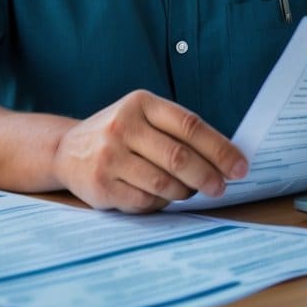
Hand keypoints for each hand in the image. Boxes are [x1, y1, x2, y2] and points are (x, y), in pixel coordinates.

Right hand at [53, 89, 248, 212]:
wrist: (67, 150)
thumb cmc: (119, 135)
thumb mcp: (144, 118)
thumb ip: (178, 133)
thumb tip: (226, 159)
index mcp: (141, 103)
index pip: (190, 126)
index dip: (220, 148)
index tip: (240, 166)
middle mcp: (123, 125)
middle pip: (179, 157)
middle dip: (208, 176)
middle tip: (221, 187)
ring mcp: (110, 156)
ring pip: (164, 183)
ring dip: (185, 192)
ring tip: (190, 192)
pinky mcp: (102, 185)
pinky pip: (145, 201)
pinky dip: (160, 203)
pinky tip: (161, 198)